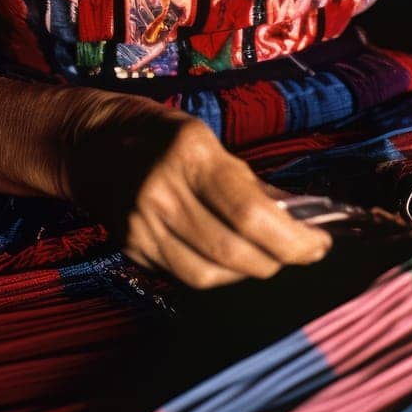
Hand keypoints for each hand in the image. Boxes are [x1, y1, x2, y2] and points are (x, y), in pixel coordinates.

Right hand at [54, 89, 332, 287]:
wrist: (92, 143)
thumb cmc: (161, 136)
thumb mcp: (209, 142)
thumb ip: (249, 183)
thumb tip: (299, 219)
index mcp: (190, 154)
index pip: (250, 214)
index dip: (292, 239)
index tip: (320, 243)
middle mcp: (161, 191)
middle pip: (233, 252)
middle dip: (277, 260)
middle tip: (300, 253)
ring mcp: (141, 224)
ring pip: (209, 275)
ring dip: (248, 272)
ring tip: (265, 256)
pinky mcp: (130, 247)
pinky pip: (183, 275)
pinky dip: (215, 273)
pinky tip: (227, 258)